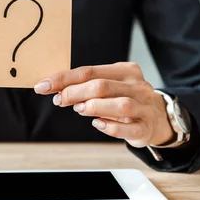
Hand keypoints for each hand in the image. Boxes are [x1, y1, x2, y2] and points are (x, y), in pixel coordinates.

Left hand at [34, 62, 174, 147]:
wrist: (157, 118)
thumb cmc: (125, 99)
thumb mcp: (109, 86)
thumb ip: (87, 85)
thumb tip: (55, 88)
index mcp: (127, 70)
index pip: (90, 71)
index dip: (64, 79)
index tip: (43, 85)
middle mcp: (138, 86)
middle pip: (102, 86)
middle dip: (74, 92)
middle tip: (58, 100)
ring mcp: (145, 107)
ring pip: (119, 104)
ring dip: (94, 107)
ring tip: (79, 109)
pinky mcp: (145, 128)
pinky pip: (128, 128)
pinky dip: (110, 126)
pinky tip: (98, 124)